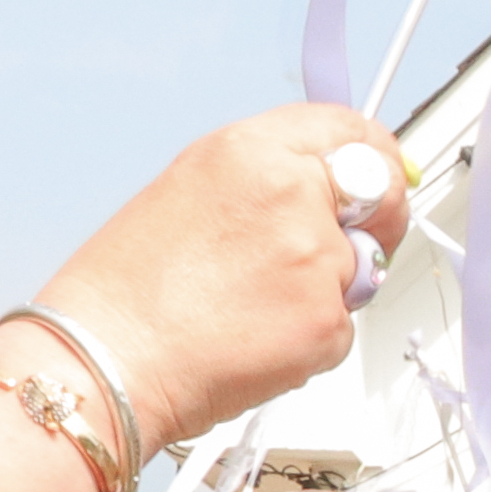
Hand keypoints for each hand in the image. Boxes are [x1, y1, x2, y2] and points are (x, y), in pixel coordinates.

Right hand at [18, 104, 405, 453]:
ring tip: (250, 308)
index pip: (350, 130)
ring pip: (360, 270)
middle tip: (334, 252)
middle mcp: (292, 194)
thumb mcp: (192, 190)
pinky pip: (343, 327)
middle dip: (375, 221)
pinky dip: (310, 339)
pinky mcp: (327, 322)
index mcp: (252, 151)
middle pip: (381, 195)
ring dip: (325, 290)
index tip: (384, 175)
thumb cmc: (128, 290)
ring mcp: (317, 259)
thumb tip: (326, 186)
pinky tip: (254, 340)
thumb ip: (267, 178)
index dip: (375, 155)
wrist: (107, 361)